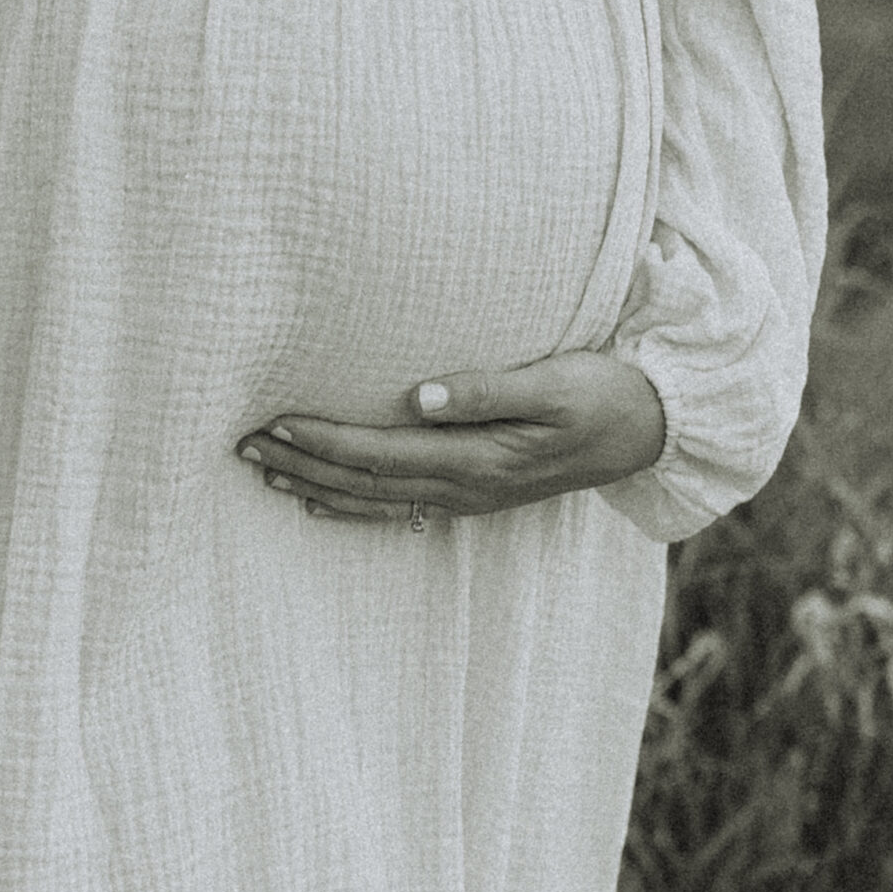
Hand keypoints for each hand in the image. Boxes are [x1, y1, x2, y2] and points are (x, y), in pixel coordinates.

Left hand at [236, 352, 667, 524]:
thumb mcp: (554, 383)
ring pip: (374, 498)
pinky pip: (398, 508)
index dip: (323, 441)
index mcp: (479, 459)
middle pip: (365, 481)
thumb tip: (417, 396)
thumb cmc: (603, 393)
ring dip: (314, 485)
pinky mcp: (473, 494)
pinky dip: (351, 505)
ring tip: (262, 472)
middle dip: (301, 465)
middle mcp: (466, 487)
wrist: (649, 431)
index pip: (381, 452)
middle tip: (242, 447)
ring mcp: (468, 497)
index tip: (274, 424)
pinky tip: (317, 500)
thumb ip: (485, 390)